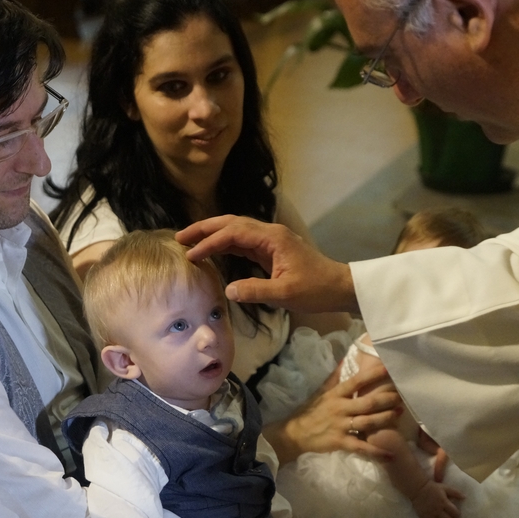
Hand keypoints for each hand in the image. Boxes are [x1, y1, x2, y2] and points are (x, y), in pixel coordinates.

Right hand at [176, 216, 358, 313]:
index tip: (191, 255)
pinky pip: (242, 243)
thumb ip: (256, 291)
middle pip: (231, 223)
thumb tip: (228, 291)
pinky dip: (224, 245)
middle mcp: (270, 233)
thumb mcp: (285, 294)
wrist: (338, 287)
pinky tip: (211, 252)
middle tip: (179, 237)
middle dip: (205, 229)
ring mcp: (270, 241)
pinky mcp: (271, 250)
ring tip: (189, 243)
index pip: (234, 234)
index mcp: (273, 238)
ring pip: (236, 230)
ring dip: (213, 235)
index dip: (210, 243)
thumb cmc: (316, 290)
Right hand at [267, 360, 402, 463]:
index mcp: (336, 394)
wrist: (294, 434)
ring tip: (399, 414)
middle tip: (402, 396)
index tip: (388, 369)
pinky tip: (390, 454)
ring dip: (385, 419)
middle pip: (368, 402)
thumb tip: (344, 361)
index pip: (356, 381)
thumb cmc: (310, 412)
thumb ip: (334, 378)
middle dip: (387, 399)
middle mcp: (340, 408)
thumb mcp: (320, 392)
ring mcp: (341, 426)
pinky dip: (376, 452)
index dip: (373, 375)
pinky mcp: (340, 442)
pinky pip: (361, 447)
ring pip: (368, 422)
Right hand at [411, 479, 463, 517]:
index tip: (457, 515)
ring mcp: (430, 515)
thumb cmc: (433, 488)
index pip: (454, 513)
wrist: (418, 489)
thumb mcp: (445, 488)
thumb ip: (455, 492)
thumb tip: (465, 497)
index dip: (457, 515)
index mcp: (443, 502)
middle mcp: (437, 510)